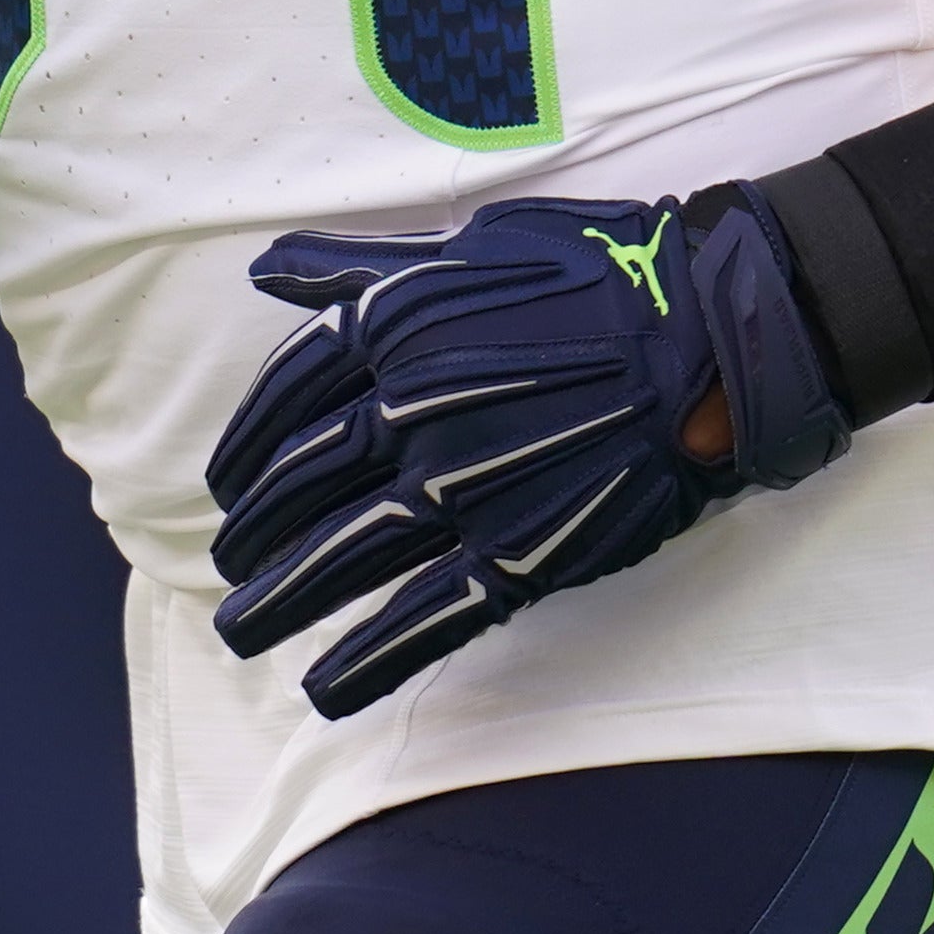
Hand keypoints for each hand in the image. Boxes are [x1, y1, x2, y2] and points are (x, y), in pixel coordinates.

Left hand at [206, 187, 852, 718]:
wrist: (707, 337)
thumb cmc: (594, 274)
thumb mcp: (466, 243)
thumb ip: (360, 265)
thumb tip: (265, 270)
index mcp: (392, 332)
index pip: (286, 400)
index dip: (245, 448)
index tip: (226, 482)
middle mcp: (409, 415)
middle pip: (299, 486)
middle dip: (253, 530)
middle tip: (227, 561)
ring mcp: (459, 491)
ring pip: (342, 557)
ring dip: (283, 600)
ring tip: (242, 631)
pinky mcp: (514, 552)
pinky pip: (424, 617)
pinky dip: (368, 661)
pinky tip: (324, 690)